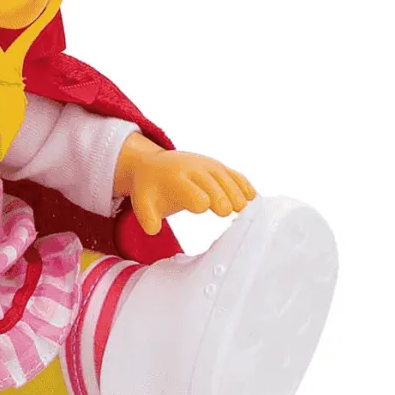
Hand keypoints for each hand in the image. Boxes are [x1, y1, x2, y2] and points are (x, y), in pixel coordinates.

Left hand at [112, 135, 255, 234]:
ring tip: (244, 209)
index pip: (188, 188)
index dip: (197, 197)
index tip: (204, 208)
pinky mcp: (218, 168)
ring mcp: (208, 166)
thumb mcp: (142, 203)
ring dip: (236, 192)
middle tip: (227, 211)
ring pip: (226, 178)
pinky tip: (252, 198)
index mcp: (174, 178)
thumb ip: (147, 217)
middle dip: (219, 195)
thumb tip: (153, 230)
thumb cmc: (151, 189)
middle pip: (212, 183)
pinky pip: (234, 175)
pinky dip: (243, 184)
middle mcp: (193, 169)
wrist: (153, 164)